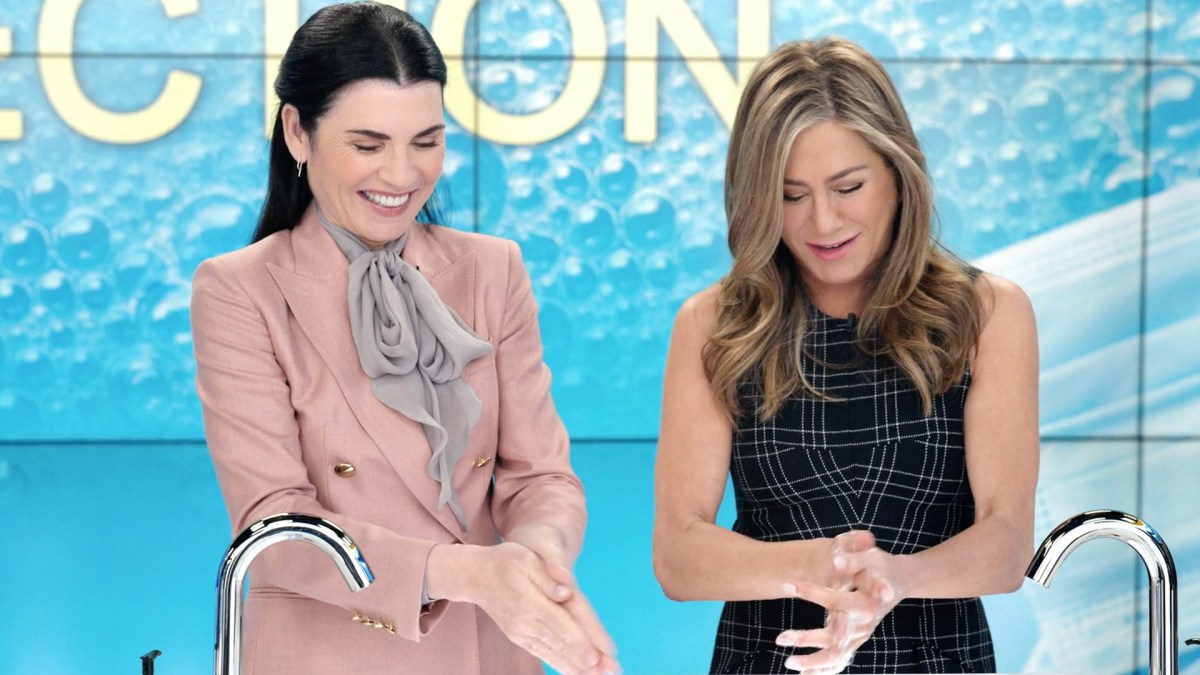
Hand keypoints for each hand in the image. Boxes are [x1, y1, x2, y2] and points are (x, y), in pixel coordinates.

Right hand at [426, 541, 617, 674]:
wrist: (476, 576)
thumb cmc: (505, 560)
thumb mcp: (525, 557)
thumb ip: (547, 575)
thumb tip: (565, 592)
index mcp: (528, 600)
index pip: (559, 623)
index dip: (578, 640)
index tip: (595, 656)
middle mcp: (524, 622)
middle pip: (560, 643)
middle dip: (585, 659)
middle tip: (611, 671)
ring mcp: (521, 632)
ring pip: (553, 653)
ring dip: (576, 667)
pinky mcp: (520, 637)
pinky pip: (543, 654)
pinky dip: (560, 664)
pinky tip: (576, 673)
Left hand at [776, 531, 901, 672]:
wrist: (898, 579)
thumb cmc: (879, 565)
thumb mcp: (869, 557)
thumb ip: (853, 560)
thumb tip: (836, 561)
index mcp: (866, 603)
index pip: (836, 599)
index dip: (811, 592)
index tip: (787, 584)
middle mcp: (863, 625)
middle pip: (835, 639)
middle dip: (806, 639)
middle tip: (780, 638)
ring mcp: (860, 636)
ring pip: (836, 656)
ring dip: (812, 662)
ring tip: (788, 663)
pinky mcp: (857, 640)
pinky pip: (840, 660)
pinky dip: (824, 669)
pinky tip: (805, 674)